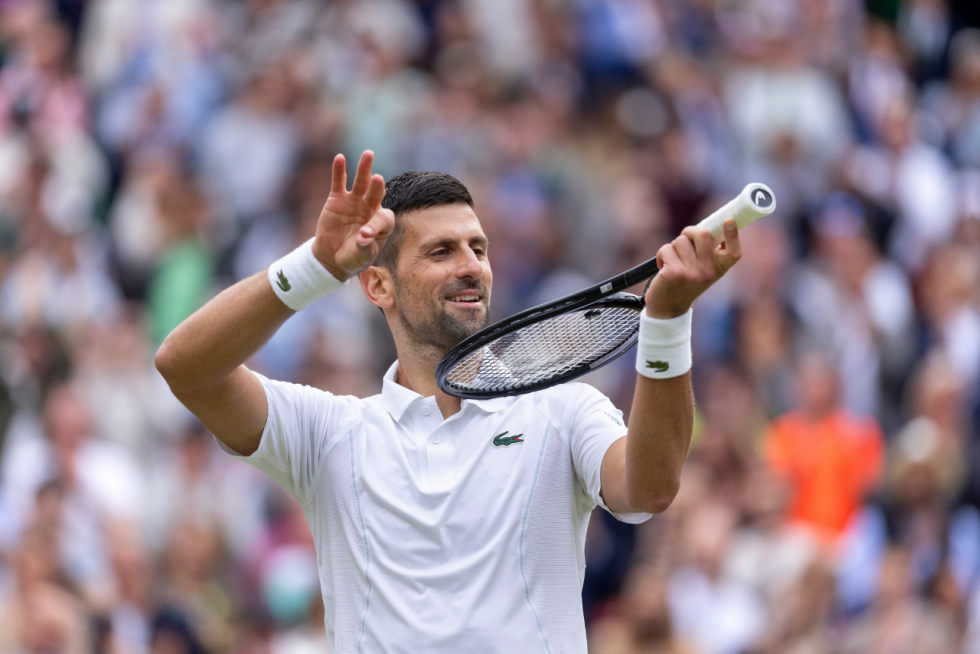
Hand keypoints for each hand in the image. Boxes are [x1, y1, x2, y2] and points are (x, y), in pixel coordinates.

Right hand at [311, 151, 394, 280]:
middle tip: (378, 179)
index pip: (384, 218)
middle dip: (378, 187)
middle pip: (377, 194)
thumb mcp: (361, 257)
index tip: (365, 236)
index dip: (376, 225)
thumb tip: (363, 237)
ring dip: (364, 169)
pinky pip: (339, 183)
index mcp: (382, 224)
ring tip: (368, 154)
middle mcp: (371, 208)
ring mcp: (354, 201)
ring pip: (361, 183)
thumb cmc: (352, 258)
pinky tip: (340, 158)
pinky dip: (339, 171)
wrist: (332, 258)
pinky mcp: (337, 199)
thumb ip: (364, 247)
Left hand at [644, 219, 741, 318]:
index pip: (734, 252)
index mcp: (720, 269)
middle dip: (689, 232)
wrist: (668, 308)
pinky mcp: (674, 273)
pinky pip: (666, 249)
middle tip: (684, 241)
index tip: (729, 221)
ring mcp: (692, 273)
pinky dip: (662, 254)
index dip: (733, 235)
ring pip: (681, 241)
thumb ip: (707, 251)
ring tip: (673, 260)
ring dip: (673, 247)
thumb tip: (703, 228)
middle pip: (703, 234)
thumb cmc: (685, 282)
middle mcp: (709, 272)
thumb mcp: (702, 269)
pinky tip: (663, 267)